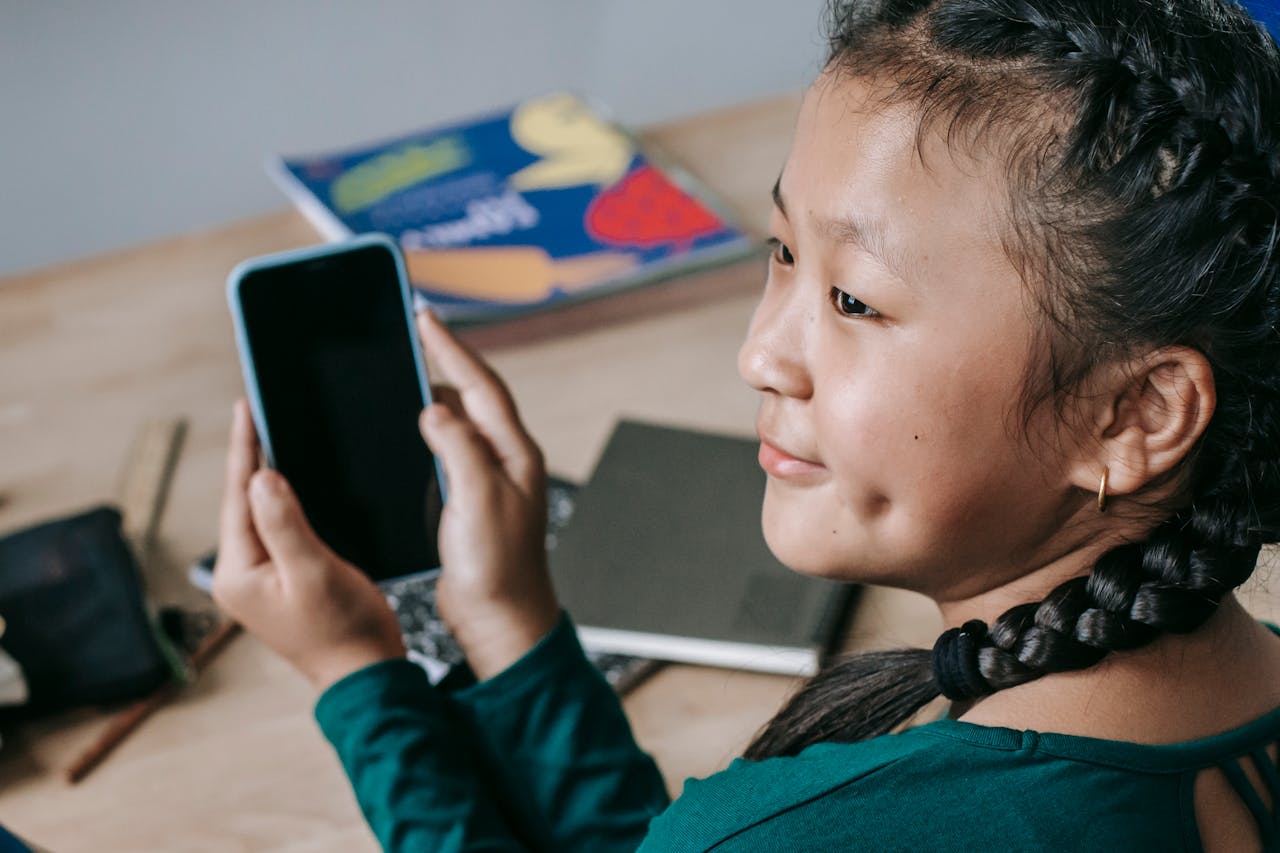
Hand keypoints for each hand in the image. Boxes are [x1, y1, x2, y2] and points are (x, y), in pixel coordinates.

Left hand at [211, 400, 406, 691]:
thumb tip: (260, 475)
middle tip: (257, 411)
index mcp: (238, 573)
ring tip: (272, 435)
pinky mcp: (282, 582)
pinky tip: (294, 483)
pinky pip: (277, 530)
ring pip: (261, 515)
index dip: (243, 449)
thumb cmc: (344, 629)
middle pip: (244, 503)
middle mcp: (240, 576)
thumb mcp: (313, 571)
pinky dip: (285, 502)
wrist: (365, 675)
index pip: (238, 497)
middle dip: (251, 458)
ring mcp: (260, 581)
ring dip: (268, 478)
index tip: (245, 408)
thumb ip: (285, 523)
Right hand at [416, 310, 561, 679]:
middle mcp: (505, 460)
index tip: (424, 317)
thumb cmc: (498, 568)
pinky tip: (403, 432)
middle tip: (411, 330)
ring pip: (459, 422)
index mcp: (514, 453)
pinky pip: (447, 451)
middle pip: (473, 396)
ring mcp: (488, 480)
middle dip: (443, 360)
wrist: (502, 620)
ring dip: (432, 396)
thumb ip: (459, 450)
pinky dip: (425, 433)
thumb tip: (436, 409)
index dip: (451, 348)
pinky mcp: (469, 501)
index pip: (482, 385)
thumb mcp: (477, 502)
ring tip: (402, 370)